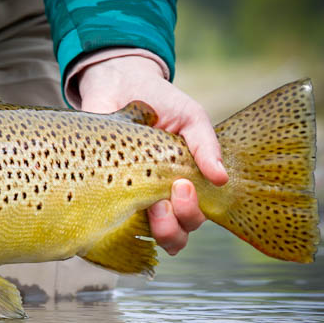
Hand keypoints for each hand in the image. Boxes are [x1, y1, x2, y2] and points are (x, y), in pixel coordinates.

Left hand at [76, 55, 227, 254]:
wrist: (116, 84)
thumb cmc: (159, 103)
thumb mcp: (190, 117)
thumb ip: (205, 145)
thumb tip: (222, 178)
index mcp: (182, 185)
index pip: (194, 218)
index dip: (192, 213)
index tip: (183, 186)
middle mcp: (158, 199)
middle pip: (176, 235)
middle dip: (178, 223)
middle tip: (169, 194)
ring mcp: (129, 200)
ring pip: (147, 238)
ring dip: (157, 230)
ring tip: (152, 206)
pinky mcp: (101, 195)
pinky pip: (107, 227)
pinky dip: (115, 229)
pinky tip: (117, 211)